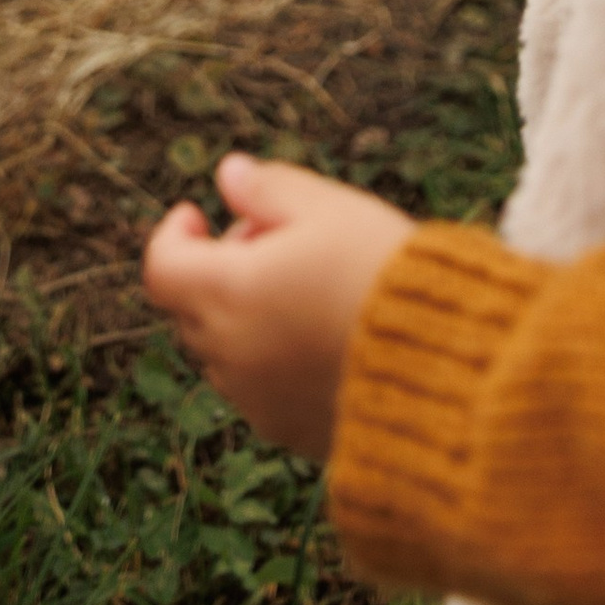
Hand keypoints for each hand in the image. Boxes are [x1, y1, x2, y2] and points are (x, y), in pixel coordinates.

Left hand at [141, 153, 414, 455]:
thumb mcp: (329, 208)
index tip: (200, 213)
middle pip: (192, 307)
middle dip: (218, 268)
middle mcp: (230, 354)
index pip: (162, 268)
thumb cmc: (382, 272)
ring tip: (310, 288)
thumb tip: (229, 174)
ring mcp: (256, 400)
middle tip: (277, 240)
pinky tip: (325, 337)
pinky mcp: (288, 431)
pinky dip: (272, 359)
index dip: (173, 235)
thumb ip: (268, 188)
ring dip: (243, 316)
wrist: (442, 365)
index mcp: (229, 293)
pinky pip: (258, 389)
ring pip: (224, 350)